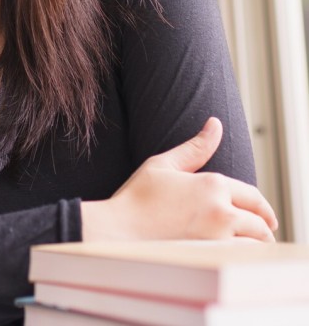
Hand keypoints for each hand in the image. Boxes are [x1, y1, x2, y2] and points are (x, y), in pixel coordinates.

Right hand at [81, 117, 277, 241]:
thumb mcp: (163, 165)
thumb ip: (195, 147)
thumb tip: (215, 123)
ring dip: (257, 243)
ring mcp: (218, 236)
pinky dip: (247, 257)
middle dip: (263, 227)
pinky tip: (235, 256)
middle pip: (260, 222)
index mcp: (212, 184)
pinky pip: (245, 258)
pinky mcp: (213, 257)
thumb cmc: (136, 198)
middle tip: (259, 233)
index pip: (253, 196)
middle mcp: (221, 209)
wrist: (118, 231)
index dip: (262, 208)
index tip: (264, 216)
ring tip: (248, 245)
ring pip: (258, 242)